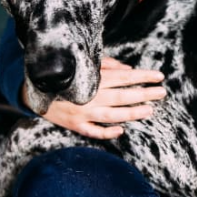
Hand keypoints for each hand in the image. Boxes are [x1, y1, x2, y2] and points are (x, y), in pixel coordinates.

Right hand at [23, 57, 166, 138]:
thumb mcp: (86, 64)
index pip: (125, 76)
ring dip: (133, 113)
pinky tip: (121, 130)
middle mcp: (90, 95)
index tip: (160, 76)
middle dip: (145, 94)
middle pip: (123, 96)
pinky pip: (94, 131)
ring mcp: (83, 112)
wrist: (34, 89)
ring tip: (149, 110)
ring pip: (113, 115)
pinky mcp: (75, 125)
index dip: (144, 76)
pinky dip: (107, 132)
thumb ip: (108, 65)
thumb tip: (129, 69)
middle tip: (162, 93)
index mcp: (94, 78)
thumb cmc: (66, 74)